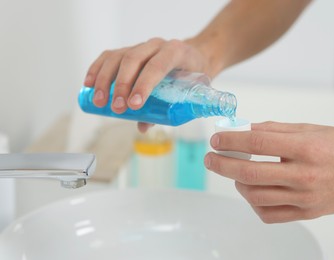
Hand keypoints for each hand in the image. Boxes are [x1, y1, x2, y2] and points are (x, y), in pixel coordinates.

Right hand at [83, 38, 210, 131]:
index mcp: (175, 52)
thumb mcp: (188, 91)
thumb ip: (167, 108)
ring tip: (98, 101)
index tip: (134, 105)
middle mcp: (156, 45)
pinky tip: (89, 83)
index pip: (157, 66)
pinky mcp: (129, 49)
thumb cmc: (192, 74)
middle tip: (116, 108)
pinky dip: (97, 69)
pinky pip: (109, 56)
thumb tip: (143, 127)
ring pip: (117, 57)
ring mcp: (141, 46)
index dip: (143, 85)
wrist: (196, 55)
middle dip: (121, 86)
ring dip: (104, 79)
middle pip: (133, 60)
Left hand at [204, 121, 333, 222]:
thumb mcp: (310, 129)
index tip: (217, 139)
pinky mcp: (308, 213)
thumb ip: (275, 130)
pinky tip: (252, 192)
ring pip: (255, 196)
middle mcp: (304, 175)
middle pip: (249, 173)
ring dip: (236, 183)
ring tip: (234, 173)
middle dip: (222, 164)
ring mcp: (305, 198)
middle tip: (211, 158)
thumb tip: (247, 131)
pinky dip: (254, 204)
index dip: (230, 140)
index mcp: (305, 148)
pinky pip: (270, 214)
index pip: (256, 144)